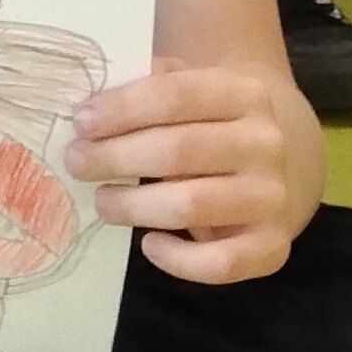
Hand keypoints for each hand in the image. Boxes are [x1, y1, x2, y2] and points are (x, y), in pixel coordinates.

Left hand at [66, 62, 294, 282]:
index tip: (81, 123)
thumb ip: (146, 88)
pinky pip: (222, 263)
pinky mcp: (273, 245)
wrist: (274, 165)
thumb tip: (89, 111)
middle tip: (77, 162)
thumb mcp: (188, 88)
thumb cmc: (209, 123)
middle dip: (116, 157)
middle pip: (179, 150)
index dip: (122, 109)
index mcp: (243, 93)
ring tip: (104, 201)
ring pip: (193, 204)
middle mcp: (265, 144)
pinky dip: (178, 260)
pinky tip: (149, 243)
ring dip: (135, 205)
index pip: (175, 95)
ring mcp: (272, 196)